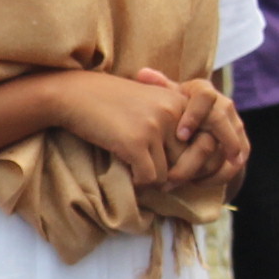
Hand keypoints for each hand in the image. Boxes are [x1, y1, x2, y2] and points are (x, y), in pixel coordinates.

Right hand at [46, 69, 194, 187]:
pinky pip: (148, 178)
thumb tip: (195, 161)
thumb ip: (174, 121)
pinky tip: (127, 174)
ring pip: (167, 174)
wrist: (75, 95)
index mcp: (179, 102)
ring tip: (136, 172)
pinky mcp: (134, 142)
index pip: (203, 143)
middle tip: (154, 177)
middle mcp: (172, 112)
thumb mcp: (150, 101)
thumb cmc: (111, 102)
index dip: (192, 162)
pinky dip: (138, 183)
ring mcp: (154, 127)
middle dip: (172, 175)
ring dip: (151, 179)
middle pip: (187, 162)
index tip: (175, 169)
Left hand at [137, 68, 250, 192]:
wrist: (201, 121)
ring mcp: (236, 126)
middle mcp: (224, 105)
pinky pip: (236, 164)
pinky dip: (218, 176)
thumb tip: (143, 73)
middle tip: (183, 167)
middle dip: (203, 147)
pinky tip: (197, 183)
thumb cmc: (176, 107)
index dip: (194, 116)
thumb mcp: (168, 96)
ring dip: (208, 167)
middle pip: (221, 122)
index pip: (205, 97)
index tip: (180, 135)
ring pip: (230, 146)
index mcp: (204, 91)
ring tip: (186, 181)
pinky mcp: (243, 146)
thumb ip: (158, 86)